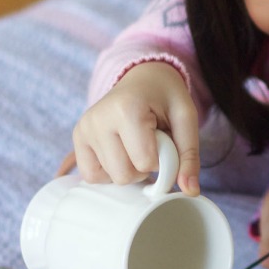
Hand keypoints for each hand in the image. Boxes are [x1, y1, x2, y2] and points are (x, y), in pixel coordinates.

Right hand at [71, 61, 200, 193]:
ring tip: (135, 144)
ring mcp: (84, 128)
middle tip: (150, 144)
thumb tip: (191, 191)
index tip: (164, 139)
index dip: (161, 159)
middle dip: (144, 168)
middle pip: (123, 176)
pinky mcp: (78, 137)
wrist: (142, 78)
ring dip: (128, 169)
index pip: (145, 162)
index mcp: (126, 109)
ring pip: (109, 178)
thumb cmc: (166, 96)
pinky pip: (91, 175)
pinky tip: (121, 154)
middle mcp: (98, 118)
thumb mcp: (186, 118)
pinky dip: (110, 172)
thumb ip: (189, 155)